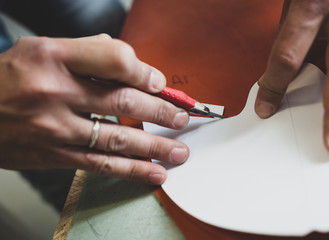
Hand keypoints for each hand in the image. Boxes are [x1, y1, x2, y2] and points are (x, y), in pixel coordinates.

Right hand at [0, 35, 189, 183]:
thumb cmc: (8, 78)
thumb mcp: (41, 49)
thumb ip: (87, 52)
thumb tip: (129, 62)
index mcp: (54, 56)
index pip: (114, 59)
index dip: (144, 71)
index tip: (160, 83)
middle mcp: (55, 91)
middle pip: (124, 102)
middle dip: (161, 112)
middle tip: (181, 118)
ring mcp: (54, 127)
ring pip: (117, 139)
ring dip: (155, 147)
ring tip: (178, 151)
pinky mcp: (53, 155)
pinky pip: (100, 165)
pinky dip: (131, 170)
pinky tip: (154, 173)